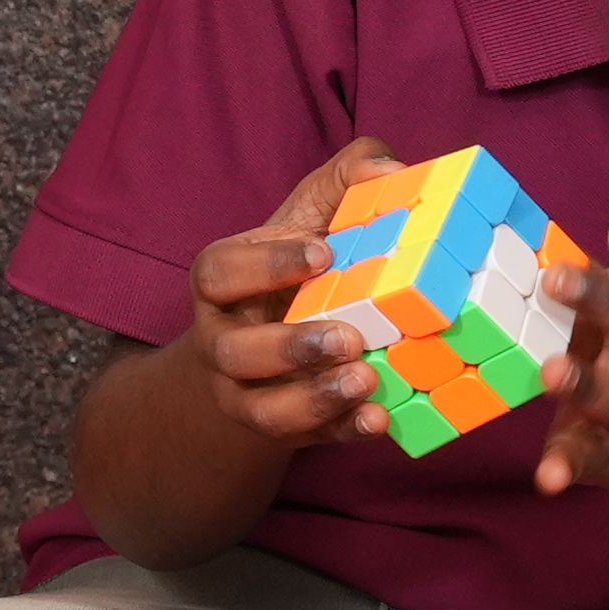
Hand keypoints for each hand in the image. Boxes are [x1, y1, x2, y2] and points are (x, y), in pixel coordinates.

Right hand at [182, 136, 409, 453]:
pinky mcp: (281, 428)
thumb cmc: (296, 267)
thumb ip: (347, 178)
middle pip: (234, 353)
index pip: (219, 273)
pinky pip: (306, 440)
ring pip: (262, 409)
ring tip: (365, 379)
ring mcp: (245, 392)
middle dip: (290, 347)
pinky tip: (379, 418)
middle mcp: (222, 342)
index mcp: (221, 283)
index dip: (265, 266)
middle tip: (348, 336)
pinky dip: (342, 431)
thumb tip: (389, 169)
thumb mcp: (312, 214)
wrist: (266, 343)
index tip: (322, 253)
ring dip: (313, 399)